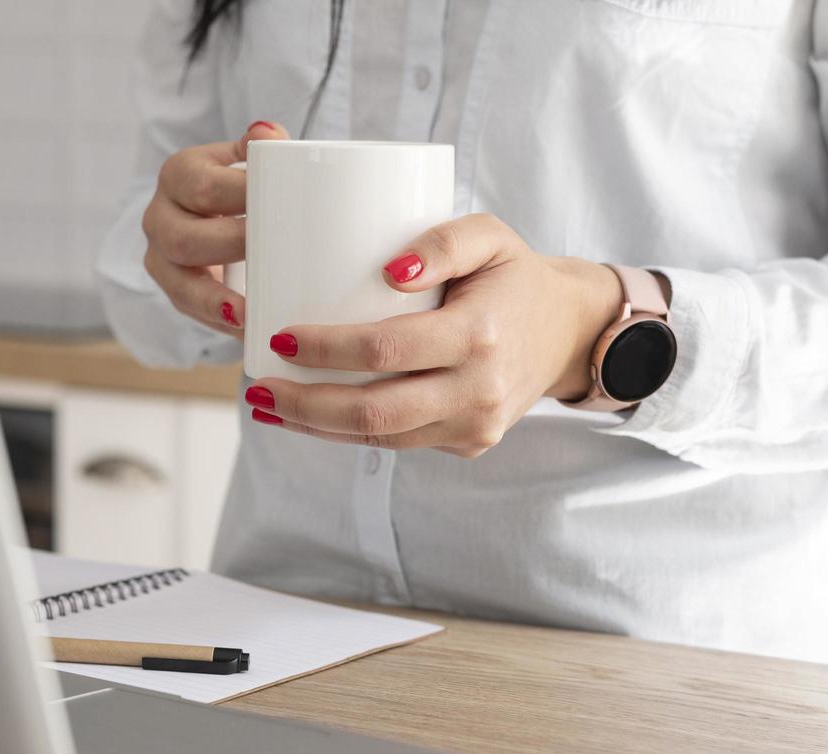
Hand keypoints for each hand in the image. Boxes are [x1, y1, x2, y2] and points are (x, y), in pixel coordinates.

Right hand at [142, 120, 289, 336]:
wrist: (227, 216)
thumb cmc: (249, 189)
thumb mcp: (253, 164)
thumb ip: (264, 151)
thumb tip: (268, 134)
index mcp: (179, 175)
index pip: (203, 185)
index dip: (236, 196)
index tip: (272, 203)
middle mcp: (160, 216)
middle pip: (183, 237)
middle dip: (228, 247)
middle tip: (270, 251)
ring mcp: (161, 259)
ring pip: (179, 284)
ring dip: (214, 300)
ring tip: (247, 313)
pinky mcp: (175, 293)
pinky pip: (191, 313)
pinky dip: (220, 322)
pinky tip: (246, 330)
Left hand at [243, 213, 624, 456]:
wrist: (569, 331)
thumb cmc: (515, 275)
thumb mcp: (489, 235)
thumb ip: (442, 241)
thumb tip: (388, 272)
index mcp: (479, 337)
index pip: (385, 352)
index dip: (325, 349)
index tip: (278, 335)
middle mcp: (478, 391)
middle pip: (373, 412)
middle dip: (305, 403)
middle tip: (257, 385)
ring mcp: (475, 426)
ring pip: (379, 438)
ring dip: (315, 426)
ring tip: (268, 404)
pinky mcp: (469, 444)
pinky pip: (397, 443)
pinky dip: (347, 432)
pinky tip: (310, 415)